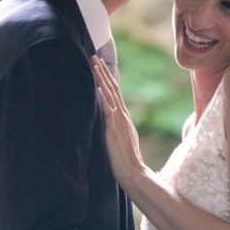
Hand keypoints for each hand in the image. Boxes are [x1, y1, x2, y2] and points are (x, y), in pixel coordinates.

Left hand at [91, 56, 144, 187]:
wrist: (134, 172)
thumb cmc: (126, 160)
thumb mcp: (120, 140)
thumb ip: (116, 128)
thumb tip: (110, 123)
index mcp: (123, 118)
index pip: (115, 93)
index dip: (108, 79)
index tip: (101, 66)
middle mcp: (122, 116)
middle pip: (113, 89)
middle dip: (103, 72)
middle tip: (95, 57)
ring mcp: (119, 122)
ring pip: (110, 95)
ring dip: (102, 79)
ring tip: (95, 65)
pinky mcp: (114, 130)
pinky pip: (108, 111)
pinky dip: (104, 98)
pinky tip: (98, 88)